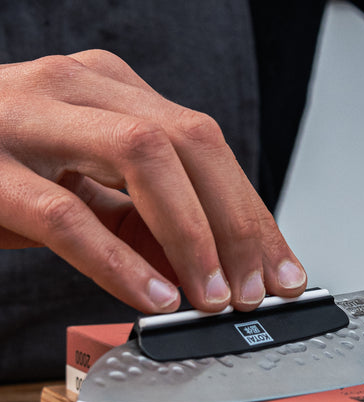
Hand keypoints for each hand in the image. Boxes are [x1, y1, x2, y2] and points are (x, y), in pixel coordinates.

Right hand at [0, 50, 305, 312]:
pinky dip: (119, 262)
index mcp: (115, 92)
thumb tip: (210, 270)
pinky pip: (67, 216)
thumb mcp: (91, 188)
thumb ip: (147, 222)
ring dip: (192, 238)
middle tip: (256, 291)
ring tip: (213, 297)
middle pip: (193, 144)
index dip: (254, 215)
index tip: (282, 271)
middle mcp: (81, 89)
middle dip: (237, 225)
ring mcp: (32, 120)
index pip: (209, 148)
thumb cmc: (7, 167)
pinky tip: (152, 296)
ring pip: (144, 160)